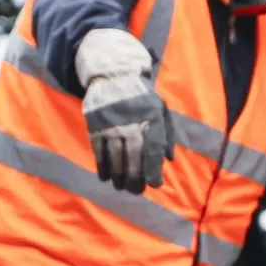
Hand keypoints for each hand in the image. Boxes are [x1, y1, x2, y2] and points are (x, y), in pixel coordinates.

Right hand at [74, 28, 174, 193]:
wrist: (115, 75)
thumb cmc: (141, 97)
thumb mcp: (160, 109)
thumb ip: (167, 134)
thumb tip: (169, 159)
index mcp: (151, 120)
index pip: (153, 151)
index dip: (153, 170)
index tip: (154, 184)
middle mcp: (132, 125)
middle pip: (134, 158)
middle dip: (135, 178)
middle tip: (136, 190)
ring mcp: (113, 126)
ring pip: (116, 157)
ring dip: (118, 176)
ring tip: (120, 186)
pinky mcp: (97, 126)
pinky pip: (99, 151)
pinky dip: (102, 166)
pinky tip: (105, 177)